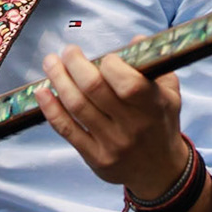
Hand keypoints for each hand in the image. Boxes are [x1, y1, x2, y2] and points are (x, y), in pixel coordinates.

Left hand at [37, 44, 188, 198]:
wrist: (160, 171)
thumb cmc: (161, 123)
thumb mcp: (170, 93)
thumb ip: (154, 66)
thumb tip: (134, 41)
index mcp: (153, 106)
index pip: (127, 82)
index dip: (110, 63)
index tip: (104, 56)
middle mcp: (132, 126)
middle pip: (94, 89)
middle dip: (75, 64)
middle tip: (68, 51)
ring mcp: (112, 144)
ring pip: (77, 106)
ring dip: (59, 80)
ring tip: (51, 63)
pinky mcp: (95, 158)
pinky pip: (67, 130)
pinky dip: (51, 109)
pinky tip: (42, 92)